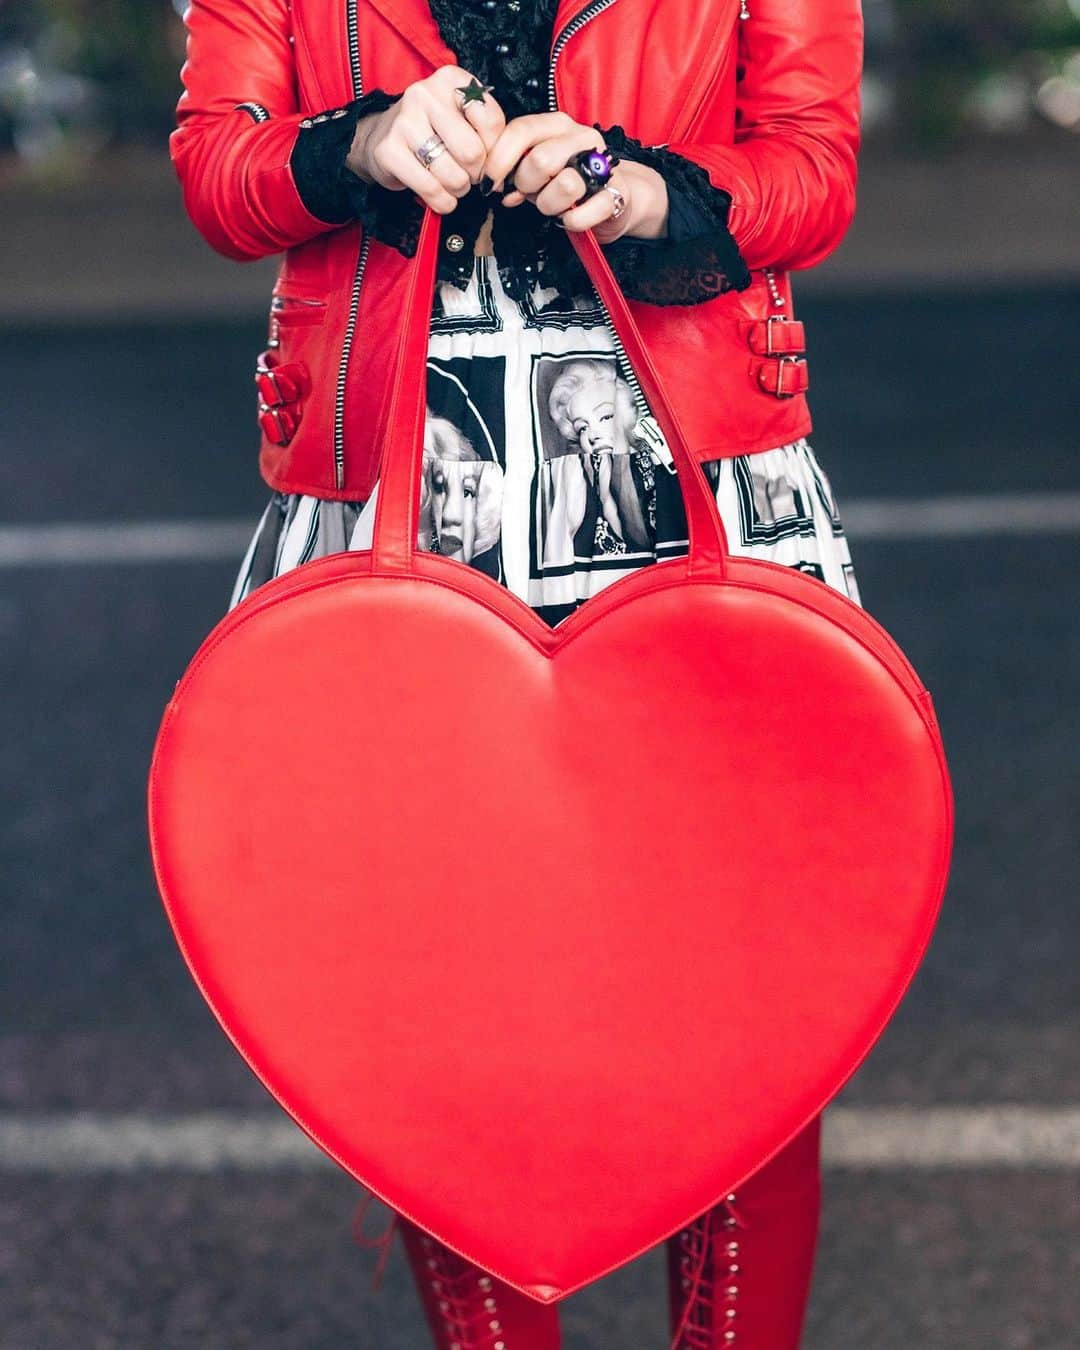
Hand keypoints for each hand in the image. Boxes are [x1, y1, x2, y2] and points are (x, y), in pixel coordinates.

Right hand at [346, 65, 507, 213]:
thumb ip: (487, 133)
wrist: (383, 136)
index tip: (484, 156)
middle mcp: (426, 94)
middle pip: (473, 152)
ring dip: (459, 189)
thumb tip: (501, 173)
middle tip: (468, 174)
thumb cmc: (433, 129)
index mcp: (451, 79)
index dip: (494, 150)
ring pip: (454, 176)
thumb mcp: (463, 117)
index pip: (491, 122)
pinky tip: (440, 195)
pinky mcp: (389, 151)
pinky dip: (442, 201)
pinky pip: (432, 190)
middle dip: (476, 174)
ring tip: (452, 182)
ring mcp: (404, 121)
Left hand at [482, 112, 669, 243]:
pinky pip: (584, 213)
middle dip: (526, 185)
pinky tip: (568, 220)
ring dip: (548, 205)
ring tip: (551, 206)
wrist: (613, 196)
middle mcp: (580, 137)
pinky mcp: (616, 193)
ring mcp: (602, 164)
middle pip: (541, 160)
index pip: (520, 131)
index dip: (498, 161)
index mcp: (556, 125)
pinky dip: (570, 223)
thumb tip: (494, 183)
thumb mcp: (537, 167)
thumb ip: (514, 168)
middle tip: (527, 194)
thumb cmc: (569, 179)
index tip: (489, 183)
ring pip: (565, 185)